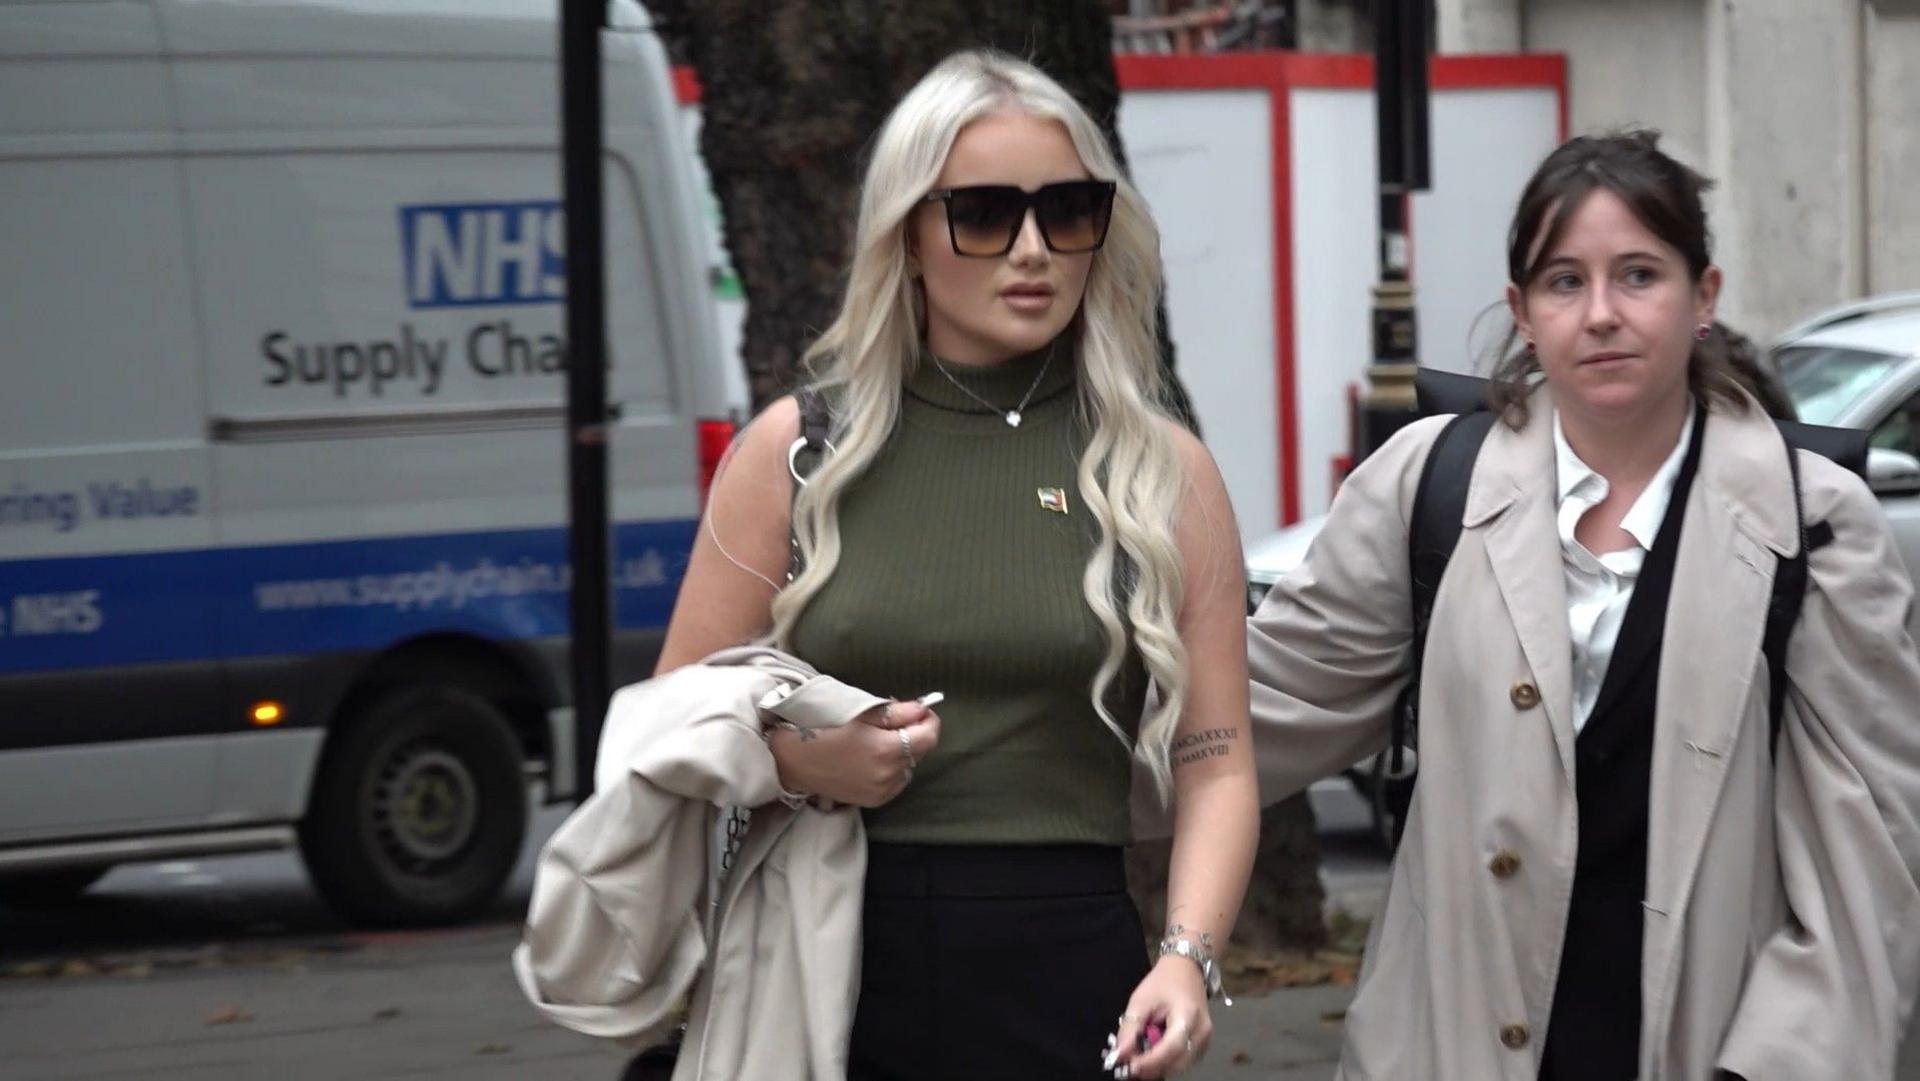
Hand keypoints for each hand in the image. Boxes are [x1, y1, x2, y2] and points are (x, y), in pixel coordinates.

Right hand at [767, 700, 939, 807]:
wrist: (794, 761)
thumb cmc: (824, 729)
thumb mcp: (860, 713)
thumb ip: (897, 712)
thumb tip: (922, 709)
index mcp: (886, 749)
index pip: (929, 736)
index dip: (928, 720)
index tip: (920, 712)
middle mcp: (889, 774)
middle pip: (920, 751)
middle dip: (912, 734)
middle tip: (891, 723)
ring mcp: (882, 791)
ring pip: (908, 767)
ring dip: (902, 754)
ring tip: (877, 743)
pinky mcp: (874, 801)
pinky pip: (896, 782)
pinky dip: (891, 770)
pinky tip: (871, 761)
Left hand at [1105, 956, 1211, 1078]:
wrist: (1186, 969)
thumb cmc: (1163, 982)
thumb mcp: (1140, 1001)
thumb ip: (1130, 1030)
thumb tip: (1119, 1056)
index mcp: (1188, 1016)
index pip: (1171, 1049)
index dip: (1150, 1062)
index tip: (1129, 1067)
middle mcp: (1202, 1032)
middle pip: (1177, 1063)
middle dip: (1152, 1068)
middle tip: (1129, 1065)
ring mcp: (1205, 1040)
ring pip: (1180, 1066)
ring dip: (1158, 1066)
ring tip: (1139, 1056)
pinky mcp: (1203, 1044)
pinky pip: (1183, 1061)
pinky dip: (1166, 1061)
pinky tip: (1153, 1052)